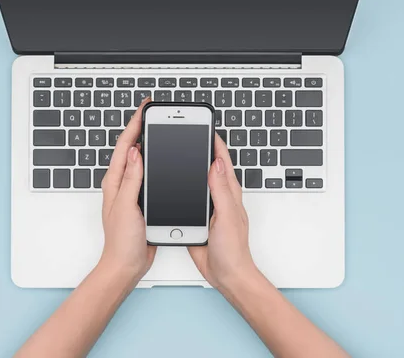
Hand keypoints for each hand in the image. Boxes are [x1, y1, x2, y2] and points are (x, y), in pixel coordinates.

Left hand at [99, 99, 155, 283]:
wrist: (125, 265)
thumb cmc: (121, 241)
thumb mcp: (126, 206)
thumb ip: (131, 178)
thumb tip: (134, 152)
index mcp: (115, 181)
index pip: (125, 145)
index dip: (135, 123)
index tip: (145, 108)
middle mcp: (121, 183)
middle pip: (131, 147)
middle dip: (141, 127)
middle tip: (152, 112)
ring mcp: (131, 191)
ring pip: (140, 160)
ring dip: (148, 142)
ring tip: (157, 127)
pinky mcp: (141, 199)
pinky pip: (149, 174)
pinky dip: (155, 162)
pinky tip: (163, 159)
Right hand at [188, 134, 257, 290]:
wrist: (227, 275)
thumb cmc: (234, 249)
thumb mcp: (227, 216)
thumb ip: (220, 190)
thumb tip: (215, 163)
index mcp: (229, 191)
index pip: (221, 159)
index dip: (213, 141)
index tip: (203, 127)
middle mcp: (219, 196)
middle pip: (207, 166)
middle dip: (198, 148)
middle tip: (185, 134)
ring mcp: (208, 206)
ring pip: (195, 180)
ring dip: (187, 168)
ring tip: (175, 152)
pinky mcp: (197, 217)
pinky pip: (187, 198)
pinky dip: (179, 189)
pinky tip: (170, 184)